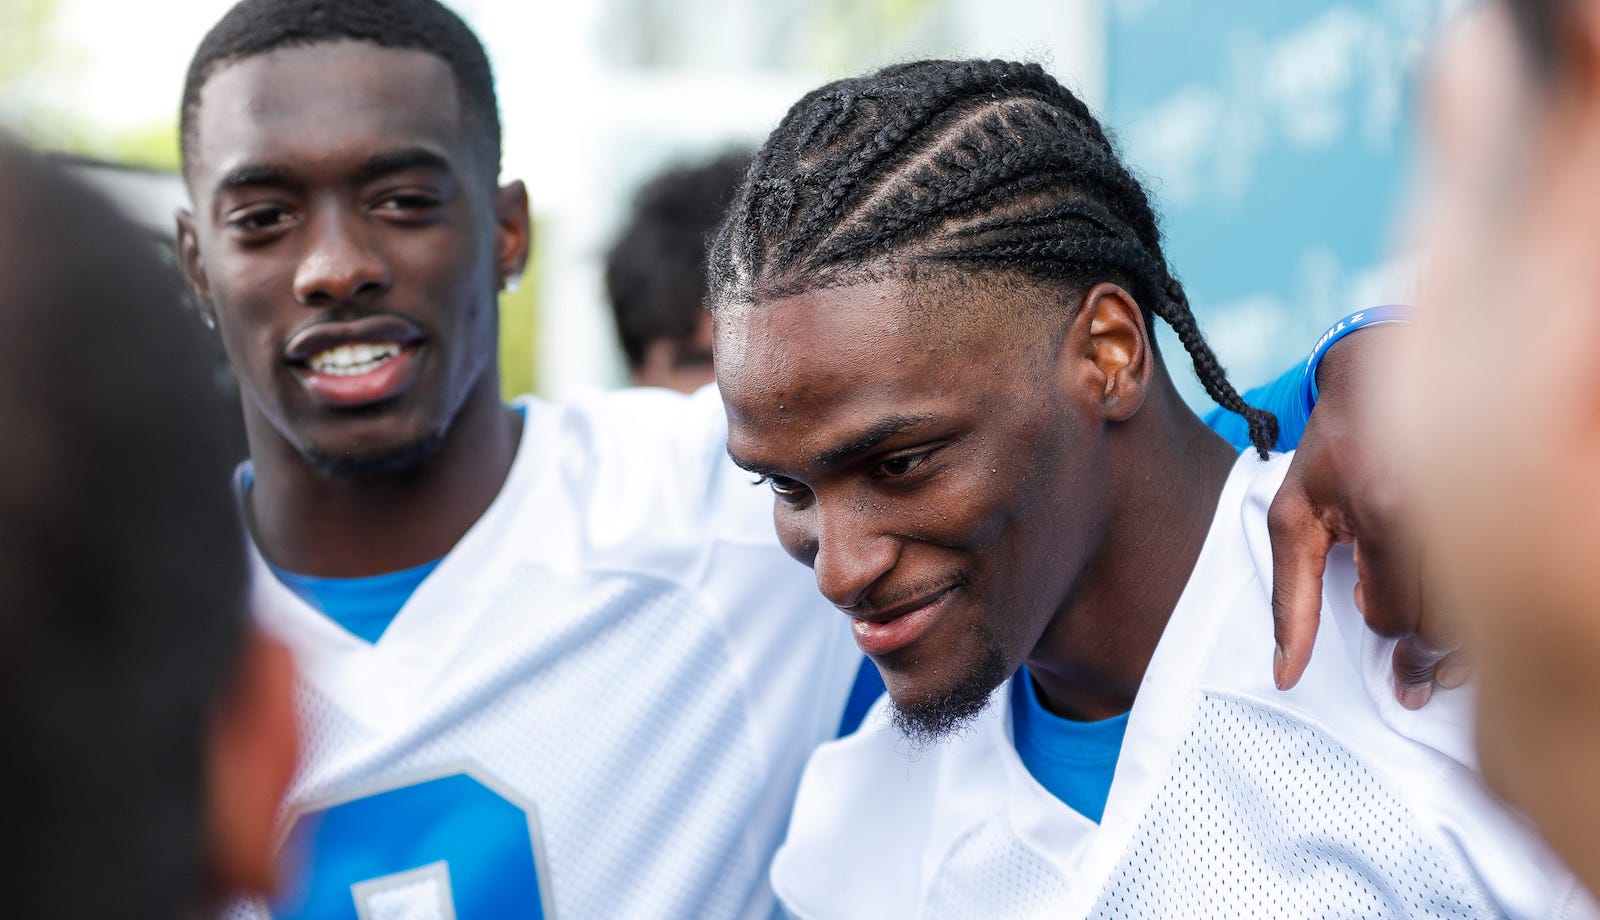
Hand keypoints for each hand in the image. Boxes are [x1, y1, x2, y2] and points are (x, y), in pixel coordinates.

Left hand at [1266, 326, 1465, 707]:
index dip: (1380, 626)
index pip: (1392, 612)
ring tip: (1443, 666)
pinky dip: (1488, 610)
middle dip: (1424, 659)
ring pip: (1483, 607)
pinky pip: (1503, 577)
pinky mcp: (1503, 496)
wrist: (1379, 377)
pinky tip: (1470, 618)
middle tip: (1413, 681)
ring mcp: (1479, 497)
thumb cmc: (1331, 451)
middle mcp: (1439, 505)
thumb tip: (1285, 674)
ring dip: (1462, 645)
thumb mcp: (1291, 518)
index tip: (1370, 618)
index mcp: (1382, 509)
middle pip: (1444, 619)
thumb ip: (1289, 598)